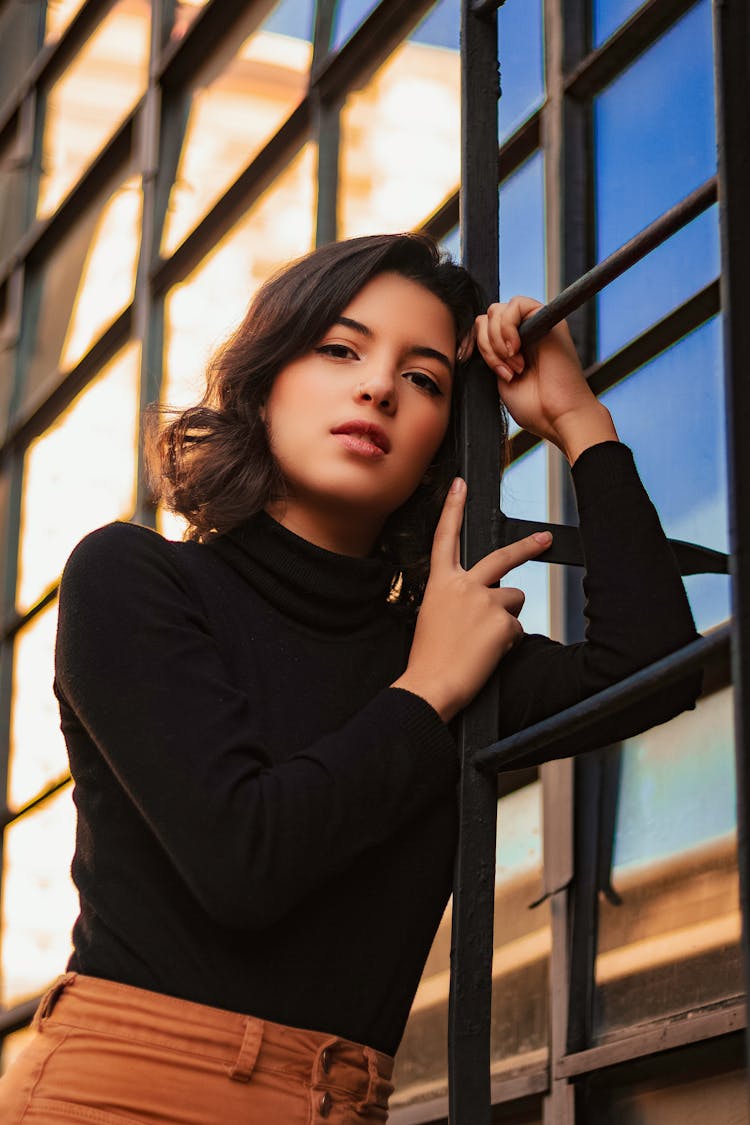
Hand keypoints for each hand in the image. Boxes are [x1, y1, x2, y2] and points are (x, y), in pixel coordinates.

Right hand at [391, 478, 552, 721]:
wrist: (431, 683)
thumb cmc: (429, 656)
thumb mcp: (432, 617)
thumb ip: (455, 599)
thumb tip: (484, 601)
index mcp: (441, 583)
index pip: (446, 537)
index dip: (454, 508)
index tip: (462, 485)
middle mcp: (464, 585)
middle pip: (502, 557)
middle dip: (528, 547)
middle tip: (546, 538)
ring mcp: (485, 602)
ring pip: (514, 601)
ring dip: (507, 619)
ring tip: (484, 641)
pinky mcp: (503, 623)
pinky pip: (517, 630)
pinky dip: (508, 643)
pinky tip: (488, 654)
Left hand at [475, 297, 617, 463]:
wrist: (558, 416)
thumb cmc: (534, 407)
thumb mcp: (499, 378)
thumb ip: (489, 354)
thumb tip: (471, 337)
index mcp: (512, 347)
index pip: (482, 327)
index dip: (470, 340)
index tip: (464, 358)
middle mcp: (523, 332)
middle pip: (486, 317)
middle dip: (486, 346)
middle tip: (505, 372)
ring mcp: (536, 323)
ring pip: (496, 311)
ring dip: (497, 342)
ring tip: (514, 367)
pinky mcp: (547, 318)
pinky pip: (516, 304)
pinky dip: (508, 328)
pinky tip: (516, 350)